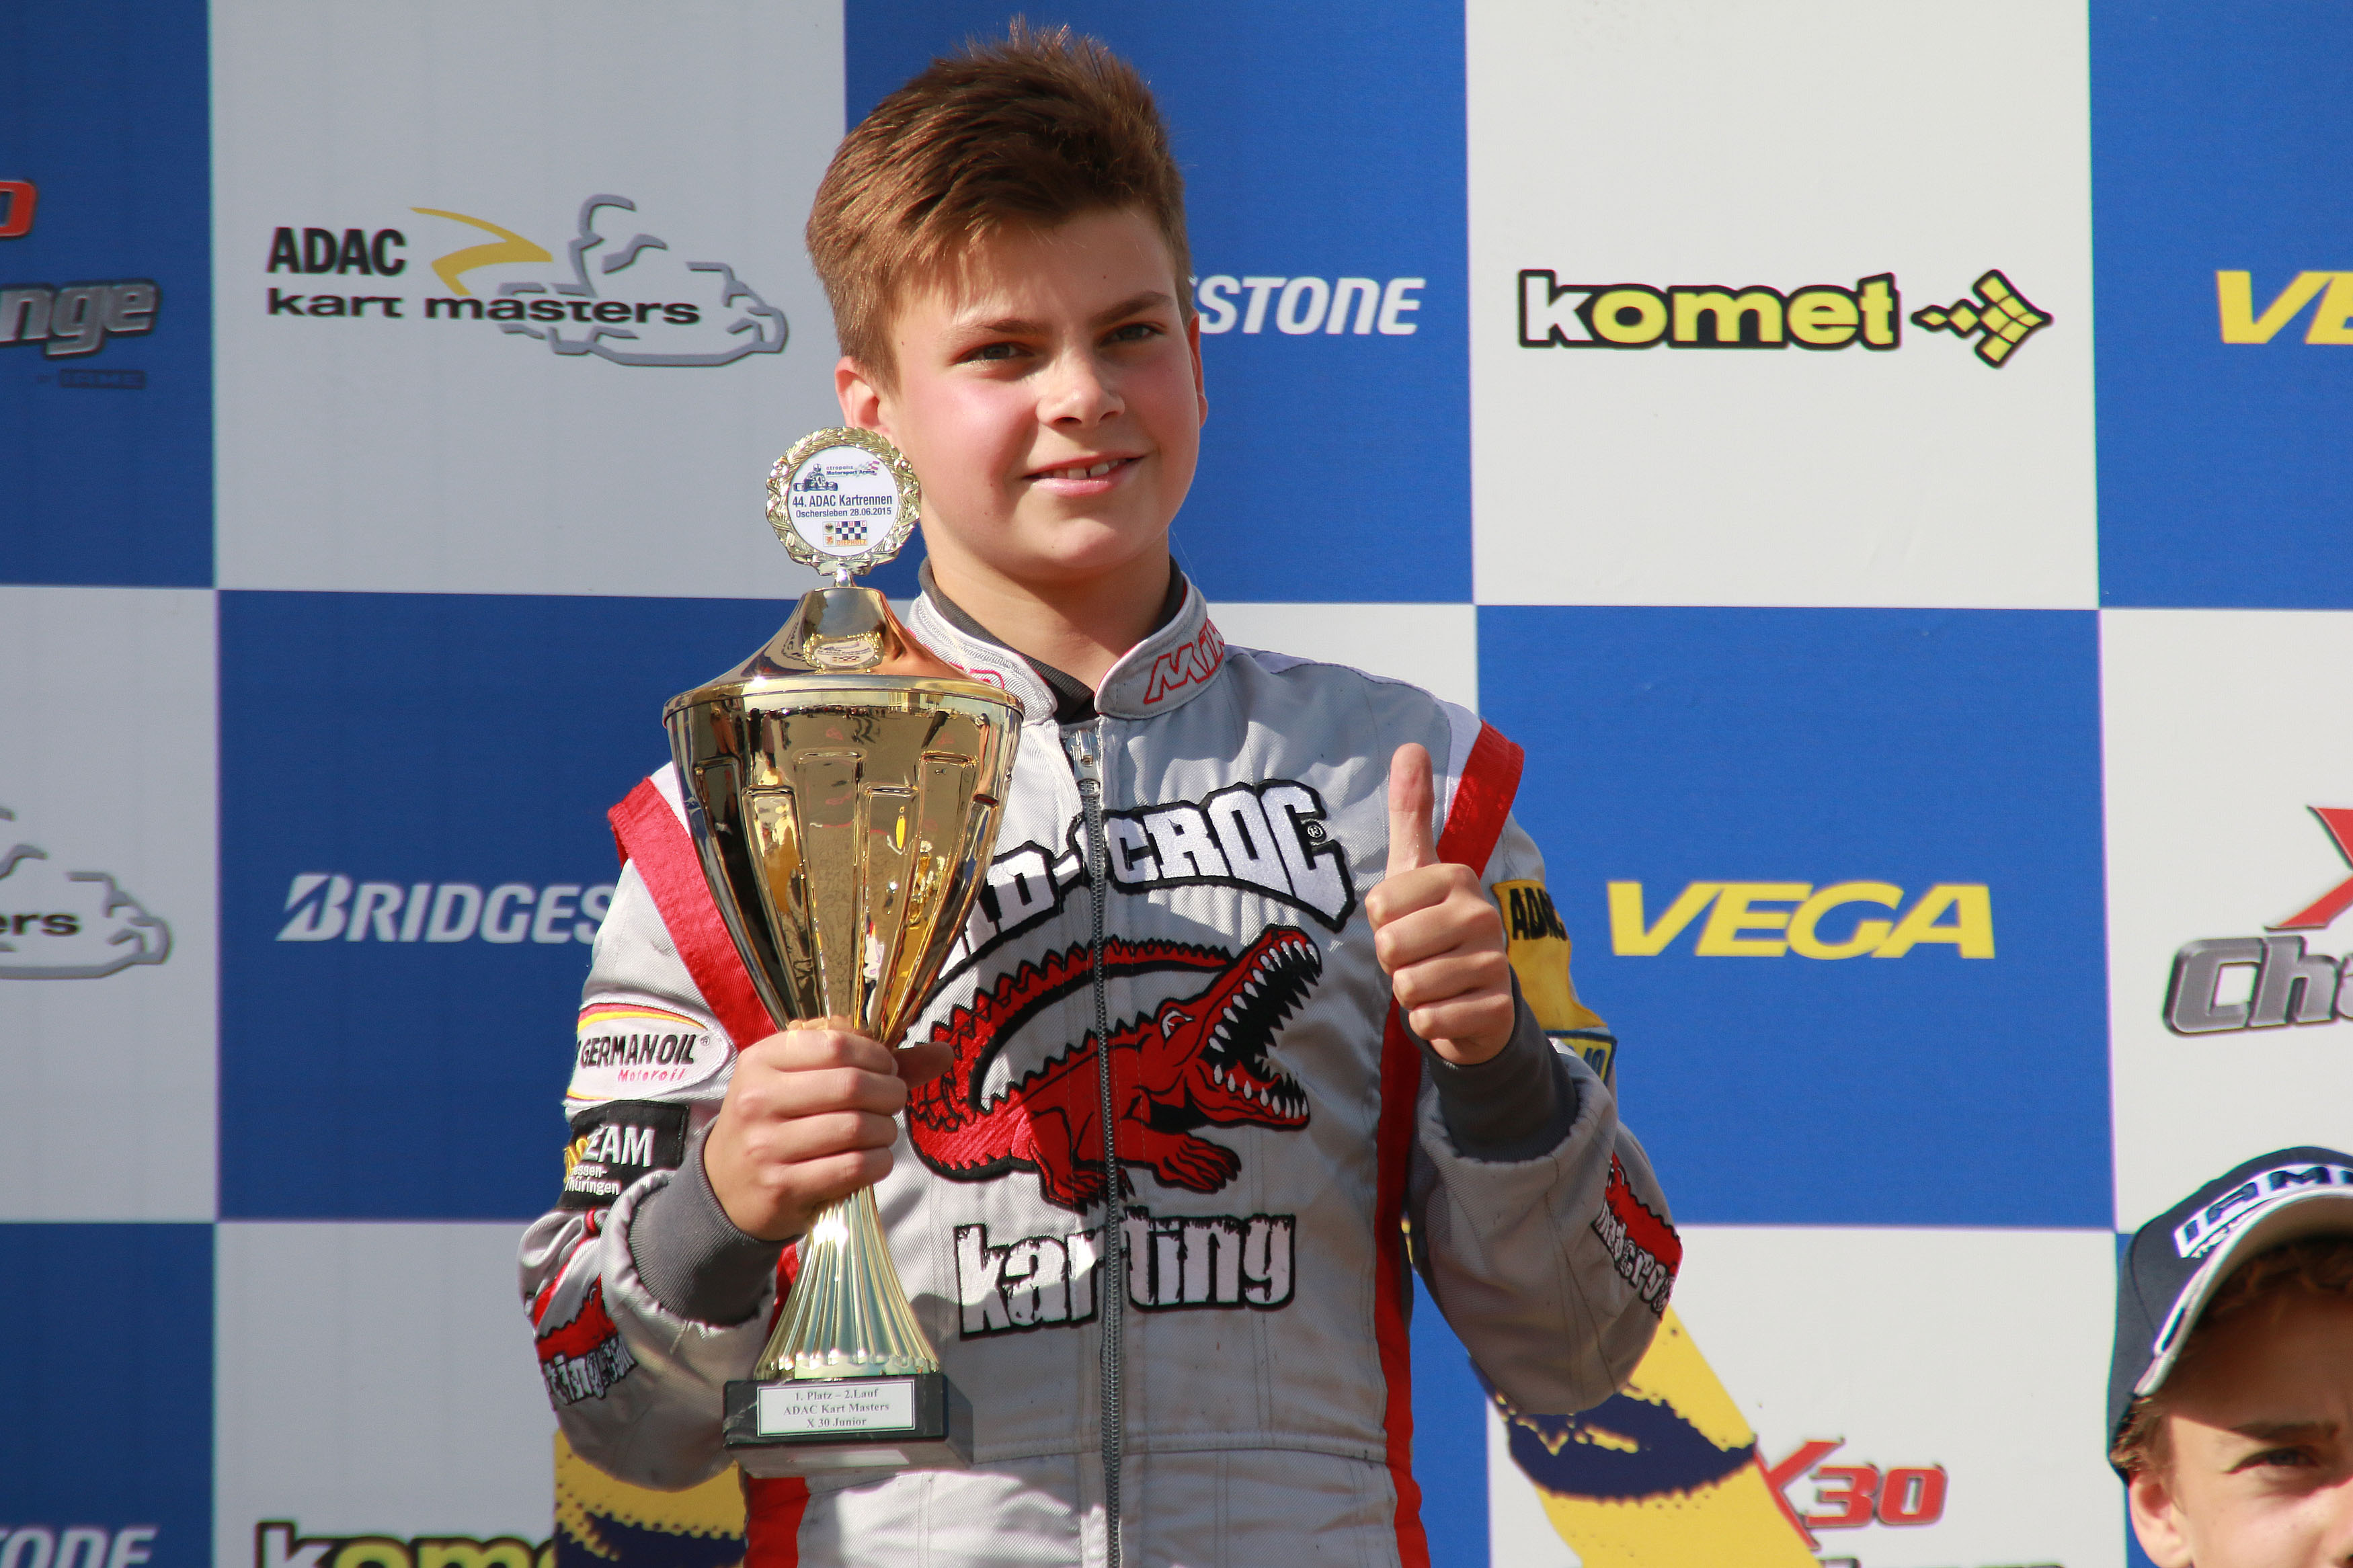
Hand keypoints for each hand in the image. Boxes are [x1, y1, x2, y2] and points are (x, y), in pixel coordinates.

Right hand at [701, 1023, 952, 1241]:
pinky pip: (853, 1167)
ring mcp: (767, 1146)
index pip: (836, 1042)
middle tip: (894, 1100)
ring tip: (882, 1131)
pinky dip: (878, 1161)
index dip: (877, 1055)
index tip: (887, 1067)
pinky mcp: (782, 1186)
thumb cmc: (777, 1122)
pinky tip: (874, 1158)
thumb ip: (871, 1063)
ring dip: (886, 1130)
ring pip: (857, 1128)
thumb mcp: (803, 1081)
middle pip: (852, 1085)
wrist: (727, 1188)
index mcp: (761, 1061)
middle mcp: (758, 1100)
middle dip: (890, 1092)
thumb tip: (944, 1052)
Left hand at [1366, 743, 1516, 1064]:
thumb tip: (1411, 744)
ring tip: (1434, 981)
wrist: (1478, 1000)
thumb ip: (1411, 811)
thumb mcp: (1415, 868)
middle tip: (1419, 957)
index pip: (1377, 906)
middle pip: (1390, 947)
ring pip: (1408, 987)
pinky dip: (1428, 1023)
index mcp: (1456, 877)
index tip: (1408, 922)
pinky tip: (1449, 1009)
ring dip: (1411, 994)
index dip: (1381, 923)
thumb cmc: (1433, 927)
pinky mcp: (1497, 1009)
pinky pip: (1429, 1021)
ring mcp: (1494, 962)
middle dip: (1394, 962)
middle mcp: (1481, 914)